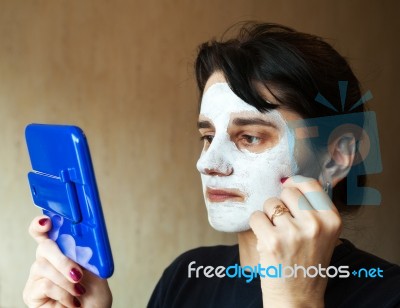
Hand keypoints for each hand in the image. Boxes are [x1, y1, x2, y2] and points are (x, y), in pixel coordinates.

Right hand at [23, 215, 112, 307]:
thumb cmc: (94, 294)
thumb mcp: (97, 270)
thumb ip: (88, 254)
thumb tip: (85, 240)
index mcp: (63, 249)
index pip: (46, 231)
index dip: (41, 224)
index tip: (47, 222)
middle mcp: (47, 260)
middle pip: (44, 247)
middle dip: (62, 259)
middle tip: (78, 273)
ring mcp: (38, 276)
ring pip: (43, 266)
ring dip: (66, 280)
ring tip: (79, 290)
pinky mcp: (31, 293)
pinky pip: (44, 285)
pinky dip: (63, 293)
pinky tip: (72, 301)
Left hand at [249, 176, 341, 307]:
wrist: (297, 299)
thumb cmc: (307, 264)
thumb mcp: (323, 234)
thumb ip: (312, 208)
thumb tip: (289, 180)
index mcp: (332, 219)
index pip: (309, 184)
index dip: (294, 184)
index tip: (287, 188)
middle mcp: (315, 223)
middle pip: (286, 191)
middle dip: (280, 204)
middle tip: (283, 224)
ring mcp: (293, 232)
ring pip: (269, 203)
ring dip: (268, 216)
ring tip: (277, 236)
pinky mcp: (272, 241)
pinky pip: (256, 216)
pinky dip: (256, 226)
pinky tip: (265, 240)